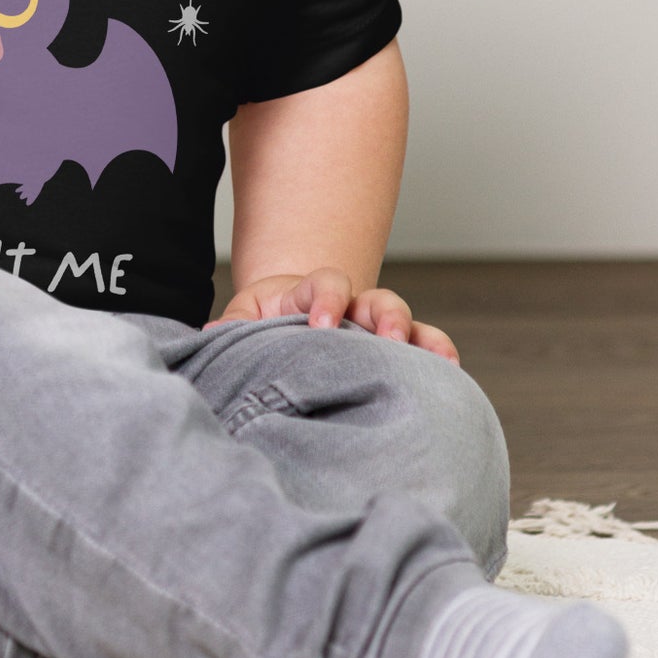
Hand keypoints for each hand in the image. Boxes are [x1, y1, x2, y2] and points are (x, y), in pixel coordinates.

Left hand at [211, 268, 458, 361]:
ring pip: (404, 319)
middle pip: (375, 298)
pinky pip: (423, 345)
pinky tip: (450, 373)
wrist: (285, 322)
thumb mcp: (244, 321)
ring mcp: (374, 325)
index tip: (321, 327)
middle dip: (383, 316)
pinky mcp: (392, 347)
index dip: (327, 300)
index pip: (325, 284)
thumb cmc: (263, 324)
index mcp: (310, 294)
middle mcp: (351, 305)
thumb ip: (231, 327)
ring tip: (434, 359)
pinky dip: (438, 354)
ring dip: (417, 336)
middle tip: (384, 338)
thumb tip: (207, 338)